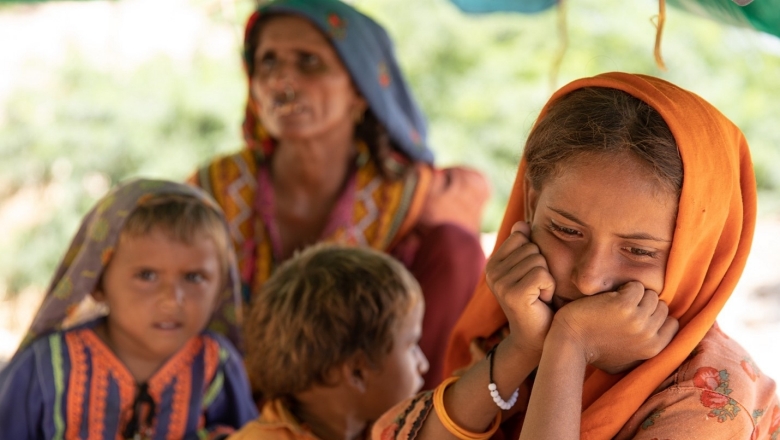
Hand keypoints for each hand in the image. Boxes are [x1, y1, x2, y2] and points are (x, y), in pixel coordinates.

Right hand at [485, 221, 555, 356]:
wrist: (536, 338)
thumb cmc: (537, 301)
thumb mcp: (528, 269)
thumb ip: (523, 246)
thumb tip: (521, 224)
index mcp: (493, 263)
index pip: (521, 237)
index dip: (535, 254)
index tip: (530, 276)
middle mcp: (491, 272)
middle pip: (531, 248)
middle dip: (542, 267)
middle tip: (535, 289)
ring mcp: (500, 283)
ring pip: (538, 260)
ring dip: (547, 279)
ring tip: (537, 295)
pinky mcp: (513, 294)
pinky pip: (543, 274)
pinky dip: (549, 288)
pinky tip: (541, 301)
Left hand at [549, 281, 678, 373]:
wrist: (570, 343)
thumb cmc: (595, 351)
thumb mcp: (628, 360)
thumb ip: (647, 348)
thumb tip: (664, 335)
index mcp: (654, 349)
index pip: (672, 323)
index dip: (655, 317)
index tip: (637, 317)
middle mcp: (649, 336)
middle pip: (661, 306)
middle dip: (644, 304)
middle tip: (623, 309)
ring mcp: (638, 320)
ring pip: (650, 294)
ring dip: (634, 294)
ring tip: (616, 303)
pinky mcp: (623, 306)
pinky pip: (635, 286)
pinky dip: (623, 288)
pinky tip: (609, 298)